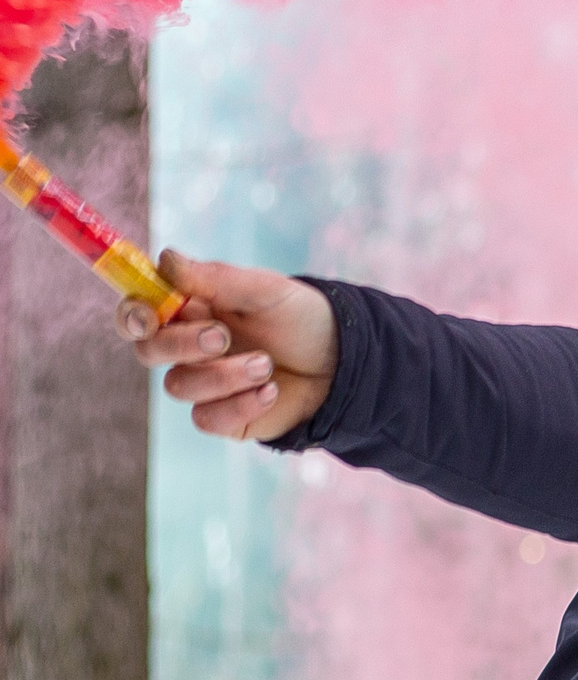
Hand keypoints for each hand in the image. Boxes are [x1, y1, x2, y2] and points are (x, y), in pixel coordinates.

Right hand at [120, 251, 338, 441]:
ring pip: (179, 386)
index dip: (132, 313)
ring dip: (223, 375)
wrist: (342, 362)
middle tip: (221, 336)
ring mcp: (203, 384)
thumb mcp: (266, 291)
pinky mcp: (223, 416)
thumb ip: (216, 278)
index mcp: (189, 310)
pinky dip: (240, 404)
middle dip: (180, 344)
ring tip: (266, 364)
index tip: (152, 312)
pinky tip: (271, 390)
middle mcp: (187, 348)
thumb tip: (165, 261)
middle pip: (148, 350)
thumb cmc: (301, 319)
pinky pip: (206, 418)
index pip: (138, 312)